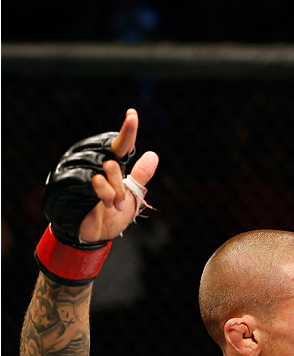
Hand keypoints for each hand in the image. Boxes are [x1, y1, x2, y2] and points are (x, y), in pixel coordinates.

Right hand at [79, 109, 158, 242]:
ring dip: (115, 191)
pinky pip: (95, 180)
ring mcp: (84, 171)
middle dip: (120, 181)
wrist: (93, 236)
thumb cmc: (110, 216)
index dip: (128, 131)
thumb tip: (153, 155)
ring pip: (107, 168)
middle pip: (115, 158)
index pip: (120, 145)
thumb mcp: (131, 197)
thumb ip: (140, 177)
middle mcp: (96, 163)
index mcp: (111, 165)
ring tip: (113, 205)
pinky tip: (106, 204)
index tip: (132, 114)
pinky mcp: (74, 181)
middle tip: (121, 201)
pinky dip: (106, 193)